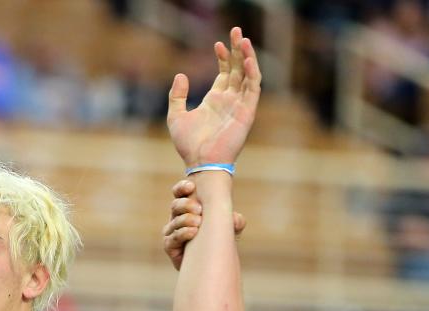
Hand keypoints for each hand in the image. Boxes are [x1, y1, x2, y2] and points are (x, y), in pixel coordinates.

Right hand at [163, 179, 245, 269]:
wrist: (211, 263)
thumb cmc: (219, 240)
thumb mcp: (231, 230)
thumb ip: (236, 222)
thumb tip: (236, 219)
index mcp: (187, 207)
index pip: (179, 193)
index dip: (182, 188)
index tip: (191, 186)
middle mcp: (176, 217)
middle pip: (175, 205)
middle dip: (186, 204)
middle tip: (199, 208)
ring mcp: (172, 232)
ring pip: (174, 222)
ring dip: (186, 220)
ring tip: (198, 222)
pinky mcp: (170, 246)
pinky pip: (173, 238)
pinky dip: (183, 233)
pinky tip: (193, 231)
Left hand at [167, 27, 260, 166]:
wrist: (200, 163)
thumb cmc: (189, 145)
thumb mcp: (175, 116)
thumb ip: (177, 95)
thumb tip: (181, 74)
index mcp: (215, 101)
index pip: (225, 73)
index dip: (223, 57)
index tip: (217, 43)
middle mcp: (230, 101)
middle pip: (238, 70)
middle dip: (237, 50)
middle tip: (236, 30)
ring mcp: (239, 106)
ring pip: (248, 76)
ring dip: (247, 57)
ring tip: (243, 39)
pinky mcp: (247, 113)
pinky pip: (253, 89)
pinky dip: (252, 73)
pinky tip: (247, 59)